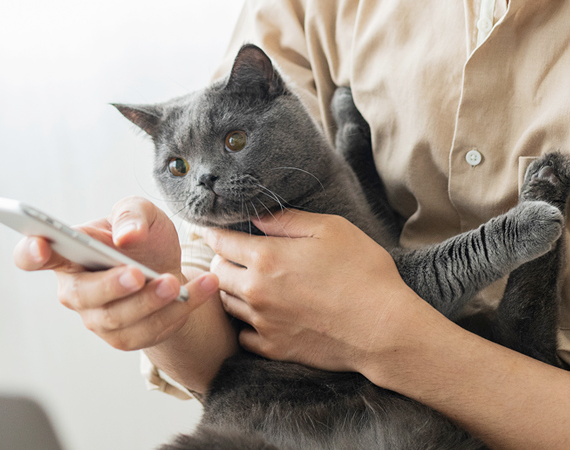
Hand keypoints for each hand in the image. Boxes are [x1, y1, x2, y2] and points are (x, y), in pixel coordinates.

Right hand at [13, 196, 218, 350]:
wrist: (168, 268)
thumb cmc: (144, 238)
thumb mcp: (142, 213)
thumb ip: (133, 214)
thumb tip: (126, 237)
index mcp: (67, 253)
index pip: (32, 256)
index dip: (30, 252)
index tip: (41, 244)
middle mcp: (76, 291)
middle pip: (82, 296)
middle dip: (112, 286)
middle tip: (139, 274)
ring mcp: (98, 318)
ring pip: (119, 319)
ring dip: (151, 301)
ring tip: (176, 283)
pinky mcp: (126, 338)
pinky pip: (151, 330)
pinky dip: (181, 309)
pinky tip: (204, 287)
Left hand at [204, 209, 416, 372]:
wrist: (383, 328)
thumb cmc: (362, 273)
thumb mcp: (330, 229)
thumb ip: (287, 220)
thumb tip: (257, 216)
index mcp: (267, 258)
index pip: (221, 242)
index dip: (211, 233)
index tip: (208, 230)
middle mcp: (256, 291)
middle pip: (217, 273)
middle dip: (220, 260)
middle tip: (231, 255)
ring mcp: (263, 322)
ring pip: (226, 303)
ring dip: (230, 290)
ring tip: (244, 282)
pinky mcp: (274, 348)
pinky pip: (242, 335)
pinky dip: (245, 323)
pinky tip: (259, 314)